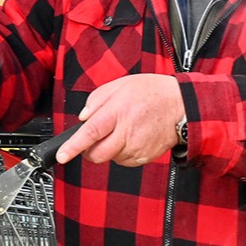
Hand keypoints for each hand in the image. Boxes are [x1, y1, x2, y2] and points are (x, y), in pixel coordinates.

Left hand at [56, 74, 185, 166]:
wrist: (182, 106)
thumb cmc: (152, 93)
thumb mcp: (121, 84)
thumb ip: (97, 100)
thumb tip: (83, 117)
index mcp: (118, 112)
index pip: (91, 133)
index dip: (74, 146)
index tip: (62, 155)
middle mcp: (127, 132)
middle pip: (97, 154)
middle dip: (88, 151)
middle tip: (93, 139)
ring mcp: (136, 147)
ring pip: (110, 158)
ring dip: (108, 149)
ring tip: (121, 130)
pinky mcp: (144, 157)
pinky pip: (123, 161)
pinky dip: (121, 152)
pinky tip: (131, 137)